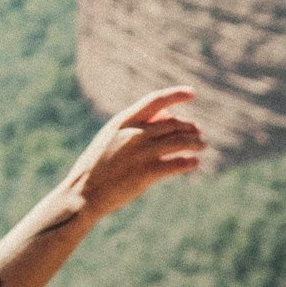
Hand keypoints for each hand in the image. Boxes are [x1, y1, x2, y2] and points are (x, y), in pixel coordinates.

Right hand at [64, 87, 201, 220]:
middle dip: (190, 126)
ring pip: (179, 142)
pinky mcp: (147, 173)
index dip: (175, 94)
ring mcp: (141, 153)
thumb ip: (130, 129)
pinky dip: (190, 161)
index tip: (191, 92)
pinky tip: (195, 162)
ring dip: (196, 143)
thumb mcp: (109, 140)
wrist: (83, 193)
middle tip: (198, 132)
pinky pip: (177, 163)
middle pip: (172, 123)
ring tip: (202, 146)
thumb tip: (158, 122)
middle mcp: (133, 134)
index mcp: (122, 122)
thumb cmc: (96, 167)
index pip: (154, 100)